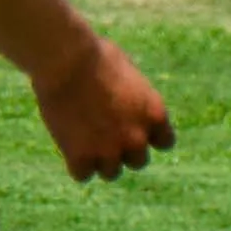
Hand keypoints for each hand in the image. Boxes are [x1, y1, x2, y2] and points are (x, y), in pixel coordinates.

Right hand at [32, 35, 174, 182]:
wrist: (65, 61)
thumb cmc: (93, 55)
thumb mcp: (126, 71)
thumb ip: (132, 96)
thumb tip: (124, 100)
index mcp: (155, 115)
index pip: (165, 143)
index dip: (147, 136)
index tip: (130, 129)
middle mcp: (137, 138)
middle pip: (137, 161)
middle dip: (121, 149)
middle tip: (100, 133)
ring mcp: (108, 150)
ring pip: (110, 172)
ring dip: (98, 159)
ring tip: (80, 138)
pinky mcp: (80, 156)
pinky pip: (82, 174)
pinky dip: (75, 163)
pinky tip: (67, 146)